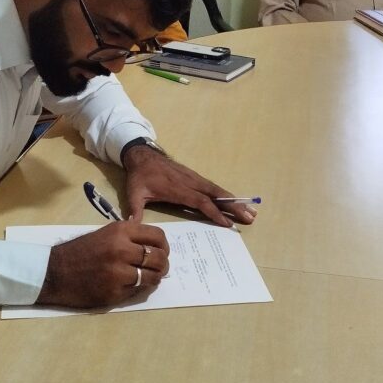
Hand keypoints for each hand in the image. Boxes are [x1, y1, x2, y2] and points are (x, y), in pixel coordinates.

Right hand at [37, 222, 168, 308]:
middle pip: (159, 258)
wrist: (54, 273)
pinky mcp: (115, 292)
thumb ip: (129, 235)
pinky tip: (133, 286)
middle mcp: (122, 249)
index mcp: (121, 231)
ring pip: (153, 276)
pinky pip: (139, 290)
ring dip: (155, 278)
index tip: (162, 252)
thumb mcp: (105, 233)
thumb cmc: (80, 251)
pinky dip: (140, 288)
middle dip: (163, 264)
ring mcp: (119, 272)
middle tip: (160, 268)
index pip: (157, 236)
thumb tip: (153, 242)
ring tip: (151, 278)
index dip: (164, 246)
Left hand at [122, 145, 256, 227]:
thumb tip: (132, 227)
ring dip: (234, 200)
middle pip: (215, 195)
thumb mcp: (134, 193)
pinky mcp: (195, 177)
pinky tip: (236, 201)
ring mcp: (194, 178)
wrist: (142, 155)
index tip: (227, 223)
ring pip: (217, 190)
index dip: (214, 212)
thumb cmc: (139, 176)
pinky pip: (213, 187)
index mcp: (178, 188)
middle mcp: (190, 182)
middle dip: (233, 206)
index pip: (200, 201)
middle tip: (250, 217)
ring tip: (250, 211)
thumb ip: (135, 211)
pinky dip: (227, 194)